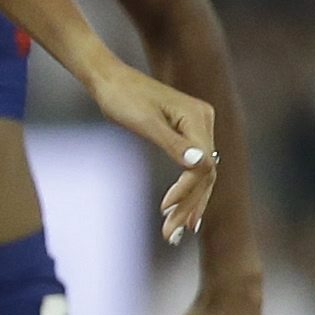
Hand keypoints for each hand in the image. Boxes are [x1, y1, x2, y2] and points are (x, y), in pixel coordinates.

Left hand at [88, 65, 221, 243]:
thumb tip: (201, 164)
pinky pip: (193, 163)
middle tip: (173, 235)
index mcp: (198, 118)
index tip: (166, 210)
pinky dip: (187, 187)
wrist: (108, 80)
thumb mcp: (144, 122)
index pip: (204, 165)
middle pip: (206, 172)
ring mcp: (197, 126)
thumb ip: (173, 144)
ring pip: (202, 171)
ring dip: (189, 202)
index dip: (188, 191)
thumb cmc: (121, 98)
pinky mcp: (186, 130)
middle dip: (190, 204)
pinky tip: (179, 208)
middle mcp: (205, 121)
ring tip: (177, 231)